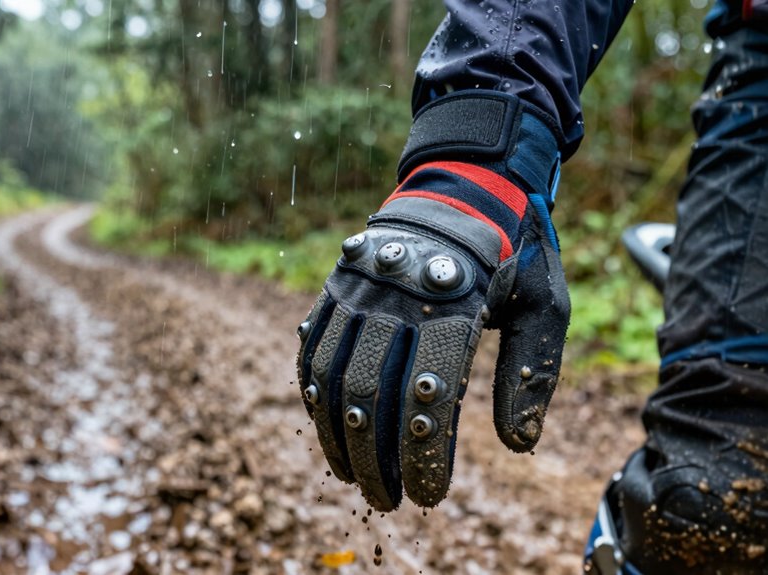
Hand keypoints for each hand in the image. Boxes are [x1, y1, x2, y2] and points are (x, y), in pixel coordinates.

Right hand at [295, 92, 569, 510]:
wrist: (468, 183)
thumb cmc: (514, 253)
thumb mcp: (545, 304)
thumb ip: (531, 373)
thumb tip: (518, 445)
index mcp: (453, 300)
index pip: (427, 392)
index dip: (424, 451)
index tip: (431, 493)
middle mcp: (395, 294)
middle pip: (368, 391)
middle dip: (375, 456)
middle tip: (390, 500)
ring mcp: (358, 288)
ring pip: (331, 374)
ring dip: (337, 434)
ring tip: (354, 477)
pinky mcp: (336, 285)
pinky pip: (313, 347)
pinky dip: (315, 394)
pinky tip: (328, 428)